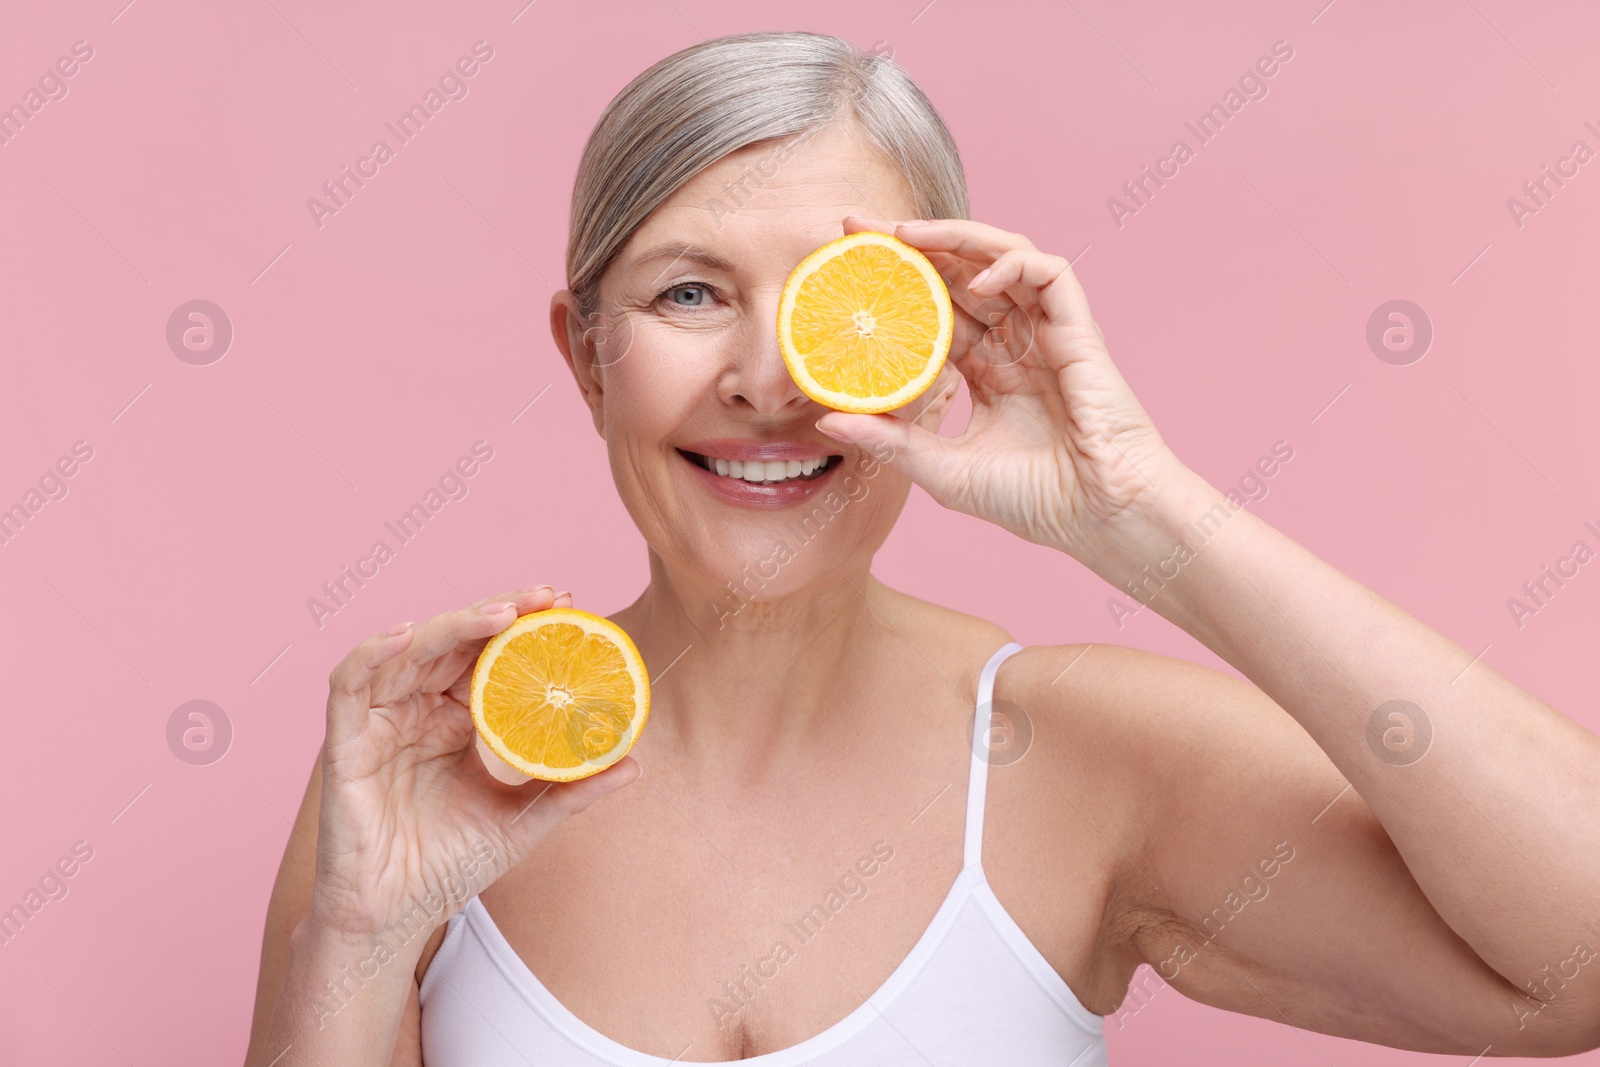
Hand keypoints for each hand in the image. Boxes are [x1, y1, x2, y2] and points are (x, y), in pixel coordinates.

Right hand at [307, 586, 639, 944]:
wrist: (398, 920)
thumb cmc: (450, 867)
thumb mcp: (524, 822)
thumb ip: (573, 790)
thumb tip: (635, 763)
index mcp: (456, 721)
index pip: (489, 657)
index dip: (523, 628)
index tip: (566, 606)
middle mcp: (417, 710)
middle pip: (455, 642)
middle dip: (500, 613)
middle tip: (546, 597)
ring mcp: (380, 722)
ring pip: (410, 651)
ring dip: (453, 624)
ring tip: (501, 614)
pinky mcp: (345, 743)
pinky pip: (348, 685)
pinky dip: (372, 653)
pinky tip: (407, 635)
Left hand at [817, 216, 1191, 560]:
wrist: (1100, 516)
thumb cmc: (1036, 500)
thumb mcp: (943, 469)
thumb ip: (890, 442)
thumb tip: (826, 423)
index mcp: (988, 372)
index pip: (934, 312)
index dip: (894, 287)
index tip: (846, 270)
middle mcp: (1015, 344)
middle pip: (959, 275)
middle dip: (911, 245)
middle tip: (858, 227)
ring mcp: (1047, 333)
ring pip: (1001, 258)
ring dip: (955, 238)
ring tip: (904, 234)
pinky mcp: (1079, 330)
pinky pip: (1049, 273)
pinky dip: (1013, 264)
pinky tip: (978, 280)